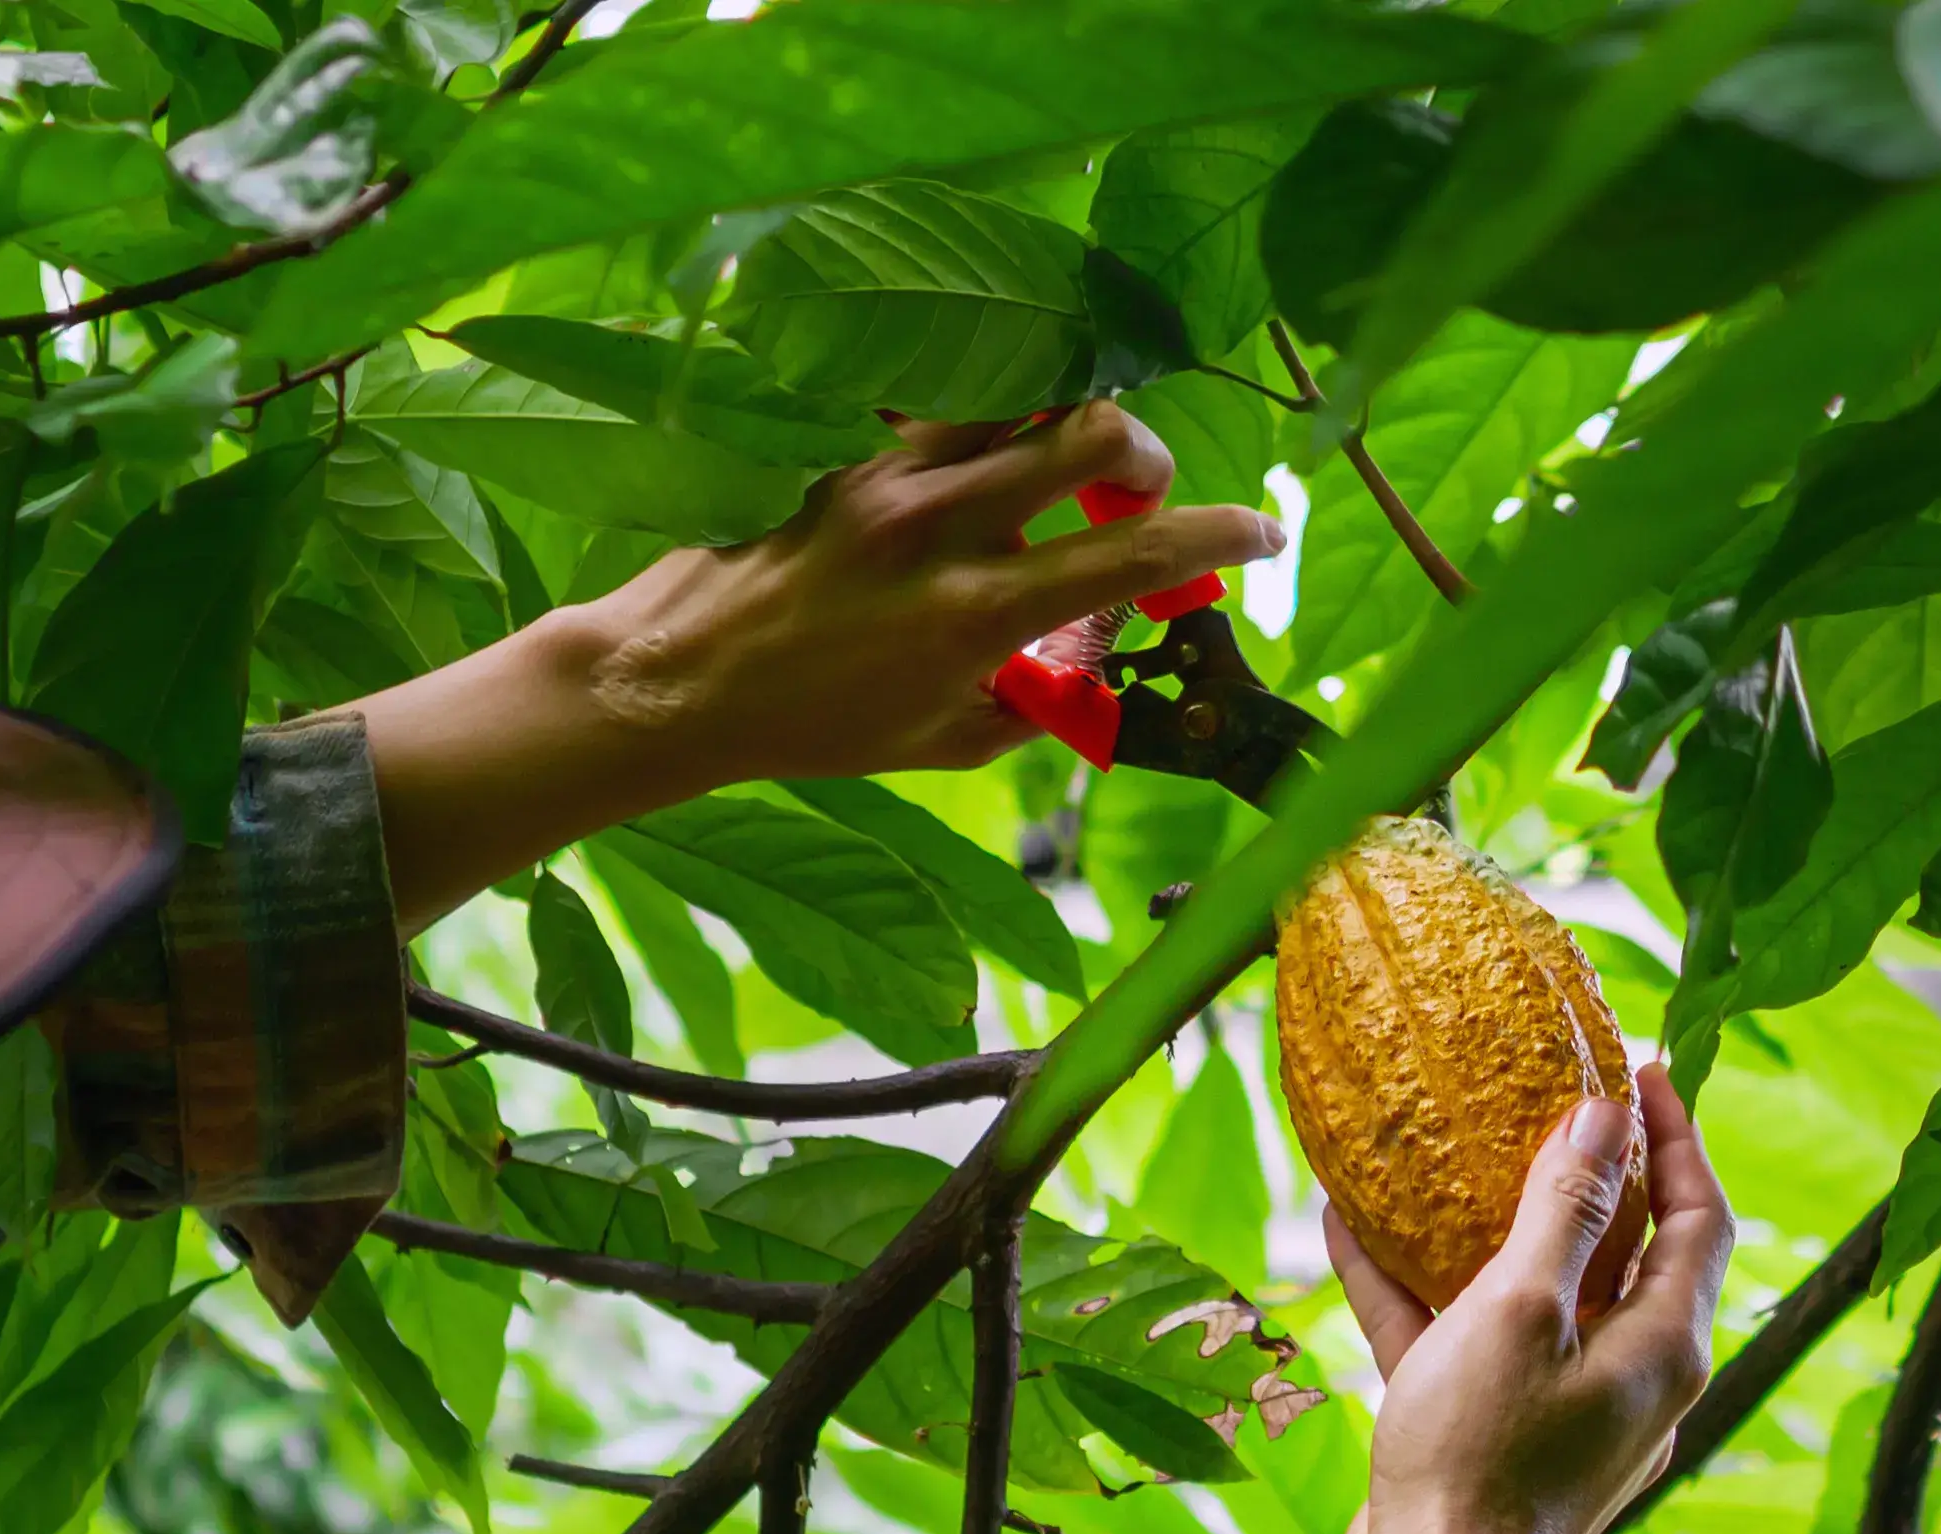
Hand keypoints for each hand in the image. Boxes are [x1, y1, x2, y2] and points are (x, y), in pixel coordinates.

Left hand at [564, 400, 1282, 779]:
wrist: (677, 679)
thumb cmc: (806, 724)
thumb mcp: (939, 740)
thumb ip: (1030, 704)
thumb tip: (1085, 674)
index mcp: (975, 611)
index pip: (1134, 551)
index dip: (1222, 536)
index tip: (1263, 533)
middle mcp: (939, 523)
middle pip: (1093, 427)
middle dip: (1146, 455)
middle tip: (1138, 498)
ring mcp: (885, 472)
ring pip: (1018, 387)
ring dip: (1064, 415)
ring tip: (1063, 461)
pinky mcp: (841, 444)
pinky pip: (937, 397)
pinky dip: (979, 412)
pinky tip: (971, 455)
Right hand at [1317, 1083, 1733, 1533]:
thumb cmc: (1479, 1462)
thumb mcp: (1520, 1312)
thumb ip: (1564, 1211)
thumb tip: (1605, 1117)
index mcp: (1666, 1349)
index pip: (1701, 1219)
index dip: (1679, 1137)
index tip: (1641, 1068)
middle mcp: (1632, 1381)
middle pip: (1629, 1254)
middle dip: (1588, 1172)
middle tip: (1550, 1097)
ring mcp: (1565, 1416)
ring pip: (1540, 1297)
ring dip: (1492, 1225)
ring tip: (1447, 1149)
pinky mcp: (1497, 1443)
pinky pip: (1469, 1344)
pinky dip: (1422, 1290)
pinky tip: (1350, 1230)